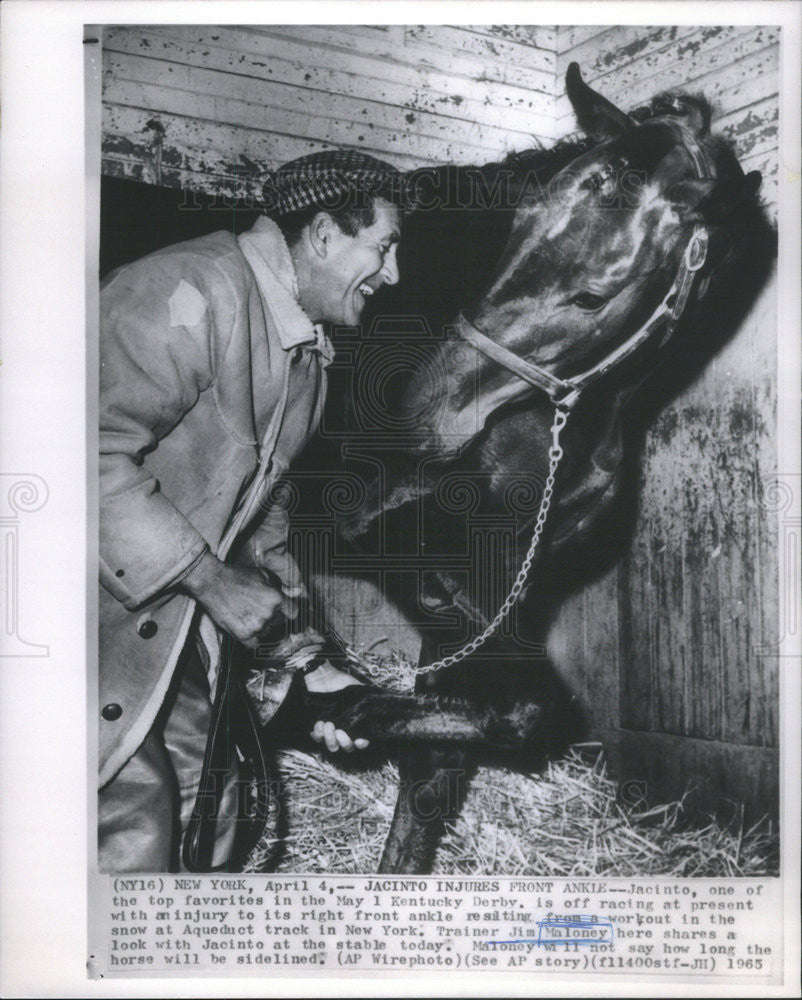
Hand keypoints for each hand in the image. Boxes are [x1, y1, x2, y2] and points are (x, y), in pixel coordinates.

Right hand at [181, 551, 296, 647]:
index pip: (293, 612)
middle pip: (279, 622)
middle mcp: (269, 614)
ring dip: (261, 626)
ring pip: (267, 632)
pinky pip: (254, 643)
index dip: (287, 611)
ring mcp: (256, 626)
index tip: (283, 611)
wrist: (212, 582)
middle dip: (273, 616)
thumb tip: (285, 593)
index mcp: (276, 598)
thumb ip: (276, 586)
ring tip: (248, 614)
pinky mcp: (243, 634)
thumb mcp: (262, 574)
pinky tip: (246, 628)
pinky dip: (251, 638)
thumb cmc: (236, 576)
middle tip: (259, 609)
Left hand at [306, 661, 369, 752]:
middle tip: (341, 731)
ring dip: (331, 738)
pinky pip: (317, 737)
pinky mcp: (316, 728)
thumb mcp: (358, 690)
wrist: (323, 676)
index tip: (359, 739)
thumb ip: (366, 700)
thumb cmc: (341, 683)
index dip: (362, 744)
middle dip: (344, 742)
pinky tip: (320, 722)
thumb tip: (376, 706)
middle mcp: (343, 731)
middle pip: (346, 747)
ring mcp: (330, 732)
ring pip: (332, 746)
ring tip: (329, 724)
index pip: (361, 742)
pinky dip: (319, 732)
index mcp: (355, 724)